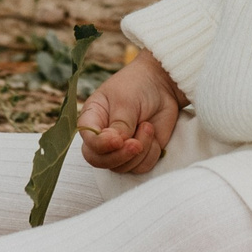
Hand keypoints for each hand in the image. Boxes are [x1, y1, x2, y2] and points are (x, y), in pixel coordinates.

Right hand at [76, 52, 183, 173]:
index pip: (89, 142)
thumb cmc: (138, 86)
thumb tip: (118, 144)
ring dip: (140, 151)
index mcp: (92, 119)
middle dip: (120, 156)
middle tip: (137, 144)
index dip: (102, 146)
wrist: (163, 84)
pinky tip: (153, 134)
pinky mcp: (138, 154)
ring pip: (122, 167)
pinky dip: (150, 154)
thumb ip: (120, 125)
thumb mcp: (125, 100)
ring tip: (148, 126)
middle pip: (100, 161)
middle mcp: (102, 137)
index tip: (119, 139)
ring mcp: (120, 148)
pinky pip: (141, 167)